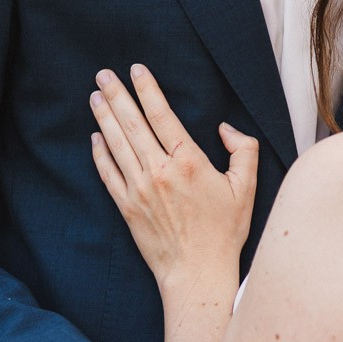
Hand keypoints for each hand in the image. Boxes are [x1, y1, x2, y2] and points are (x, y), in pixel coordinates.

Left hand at [90, 65, 257, 295]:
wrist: (196, 272)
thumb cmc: (224, 231)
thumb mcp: (246, 187)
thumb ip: (242, 150)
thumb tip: (224, 128)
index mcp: (188, 162)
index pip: (162, 115)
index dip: (147, 89)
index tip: (136, 69)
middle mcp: (159, 171)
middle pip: (132, 123)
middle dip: (117, 95)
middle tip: (103, 74)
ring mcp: (138, 189)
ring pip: (116, 144)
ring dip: (104, 117)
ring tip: (95, 96)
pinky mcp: (127, 207)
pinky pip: (108, 173)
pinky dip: (99, 153)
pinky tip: (95, 137)